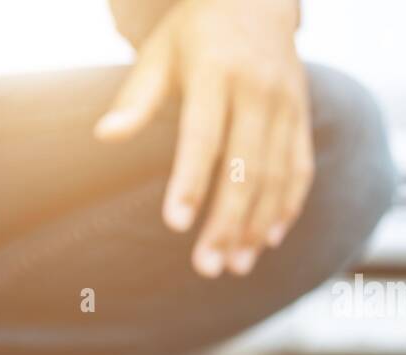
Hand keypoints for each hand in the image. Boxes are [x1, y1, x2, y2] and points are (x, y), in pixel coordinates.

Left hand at [95, 0, 310, 277]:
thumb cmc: (192, 34)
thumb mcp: (159, 54)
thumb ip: (137, 98)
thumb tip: (104, 135)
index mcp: (217, 73)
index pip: (203, 136)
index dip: (191, 181)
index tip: (176, 225)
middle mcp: (258, 90)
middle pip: (245, 167)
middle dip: (227, 221)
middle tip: (207, 268)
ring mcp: (287, 104)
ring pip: (276, 175)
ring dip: (257, 225)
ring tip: (235, 266)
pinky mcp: (302, 116)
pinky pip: (300, 167)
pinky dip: (288, 205)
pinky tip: (268, 240)